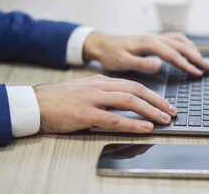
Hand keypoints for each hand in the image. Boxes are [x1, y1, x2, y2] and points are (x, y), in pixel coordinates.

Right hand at [33, 75, 177, 133]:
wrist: (37, 102)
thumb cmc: (62, 98)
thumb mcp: (87, 89)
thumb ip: (106, 92)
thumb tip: (126, 99)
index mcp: (103, 81)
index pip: (134, 85)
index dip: (153, 94)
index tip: (165, 103)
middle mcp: (101, 86)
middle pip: (137, 90)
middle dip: (158, 101)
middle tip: (172, 111)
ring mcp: (93, 98)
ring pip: (129, 101)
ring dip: (150, 111)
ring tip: (164, 119)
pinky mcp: (85, 113)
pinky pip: (114, 118)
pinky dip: (132, 123)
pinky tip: (145, 127)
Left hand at [83, 32, 208, 75]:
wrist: (103, 44)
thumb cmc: (112, 54)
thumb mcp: (122, 61)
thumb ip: (140, 63)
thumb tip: (159, 65)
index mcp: (149, 43)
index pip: (173, 55)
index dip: (186, 65)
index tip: (197, 73)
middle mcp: (155, 37)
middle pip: (182, 47)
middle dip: (197, 58)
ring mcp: (156, 37)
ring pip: (181, 41)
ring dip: (194, 51)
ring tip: (205, 62)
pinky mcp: (155, 39)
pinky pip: (176, 39)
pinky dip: (187, 45)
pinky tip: (191, 51)